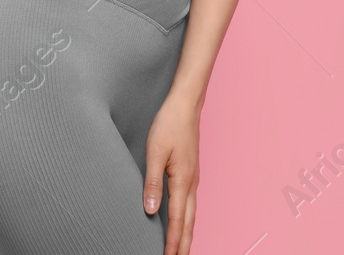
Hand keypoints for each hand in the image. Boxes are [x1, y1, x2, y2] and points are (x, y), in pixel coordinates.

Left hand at [145, 96, 199, 254]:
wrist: (186, 104)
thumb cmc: (169, 124)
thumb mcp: (155, 152)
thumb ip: (153, 183)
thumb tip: (150, 210)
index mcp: (183, 180)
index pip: (178, 220)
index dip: (173, 241)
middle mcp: (191, 183)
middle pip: (189, 222)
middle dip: (185, 244)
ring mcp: (193, 178)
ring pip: (192, 214)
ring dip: (187, 233)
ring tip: (183, 249)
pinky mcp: (191, 173)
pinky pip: (190, 203)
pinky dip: (188, 219)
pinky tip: (184, 221)